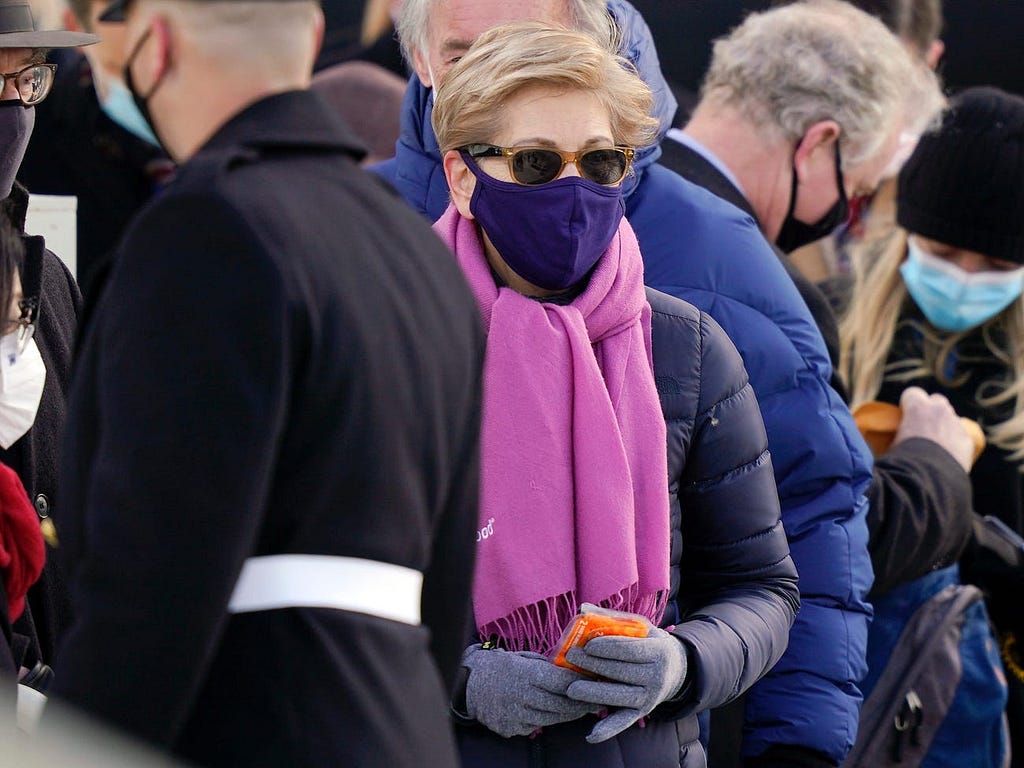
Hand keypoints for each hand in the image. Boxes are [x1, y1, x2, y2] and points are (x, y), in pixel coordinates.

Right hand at [461, 644, 601, 737]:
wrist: (467, 685)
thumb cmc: (497, 666)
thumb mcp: (521, 657)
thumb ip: (545, 665)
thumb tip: (571, 669)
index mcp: (526, 674)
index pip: (562, 682)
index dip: (581, 683)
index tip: (595, 682)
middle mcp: (522, 696)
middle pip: (561, 704)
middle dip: (581, 704)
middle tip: (597, 702)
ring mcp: (516, 716)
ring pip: (552, 718)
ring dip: (568, 714)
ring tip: (581, 709)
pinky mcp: (511, 728)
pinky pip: (537, 726)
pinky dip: (548, 719)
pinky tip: (554, 713)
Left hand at [564, 626, 687, 742]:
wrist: (676, 670)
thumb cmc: (649, 643)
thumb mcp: (641, 628)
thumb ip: (612, 619)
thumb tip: (582, 610)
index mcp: (658, 651)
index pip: (629, 649)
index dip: (608, 647)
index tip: (587, 644)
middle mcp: (656, 676)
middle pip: (621, 672)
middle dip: (594, 665)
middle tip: (571, 658)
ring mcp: (650, 697)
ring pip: (619, 696)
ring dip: (594, 694)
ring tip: (571, 689)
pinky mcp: (642, 712)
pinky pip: (624, 722)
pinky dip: (608, 729)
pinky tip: (590, 734)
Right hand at [893, 387, 975, 471]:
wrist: (928, 478)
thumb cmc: (902, 460)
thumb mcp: (890, 444)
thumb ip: (894, 435)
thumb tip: (885, 442)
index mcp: (917, 407)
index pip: (912, 393)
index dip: (908, 403)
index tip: (904, 414)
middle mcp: (939, 410)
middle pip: (936, 400)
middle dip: (931, 409)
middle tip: (922, 426)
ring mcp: (956, 424)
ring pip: (951, 417)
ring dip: (944, 425)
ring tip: (936, 443)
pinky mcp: (967, 440)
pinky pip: (961, 436)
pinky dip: (955, 442)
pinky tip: (948, 456)